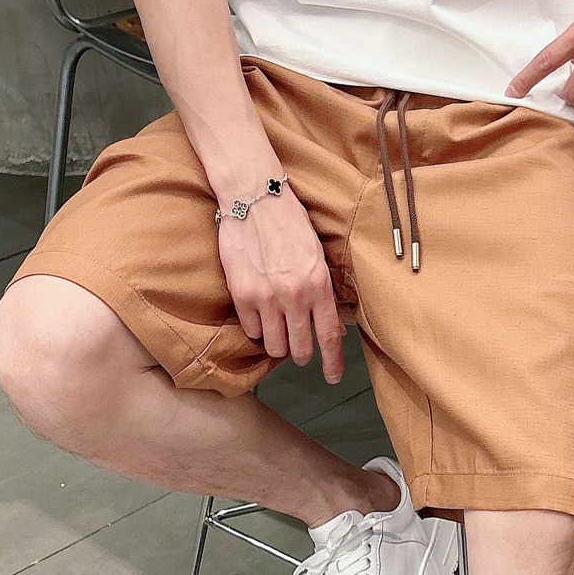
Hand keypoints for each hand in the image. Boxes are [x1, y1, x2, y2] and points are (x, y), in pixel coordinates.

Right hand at [217, 187, 344, 382]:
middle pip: (300, 348)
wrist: (254, 198)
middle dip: (301, 354)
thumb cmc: (289, 222)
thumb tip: (330, 325)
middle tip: (299, 350)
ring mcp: (265, 297)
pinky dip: (257, 327)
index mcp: (318, 284)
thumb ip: (323, 291)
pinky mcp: (241, 294)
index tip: (332, 376)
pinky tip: (260, 313)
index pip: (329, 336)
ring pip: (274, 345)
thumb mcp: (317, 255)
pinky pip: (251, 330)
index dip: (332, 362)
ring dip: (278, 342)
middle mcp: (294, 295)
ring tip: (278, 328)